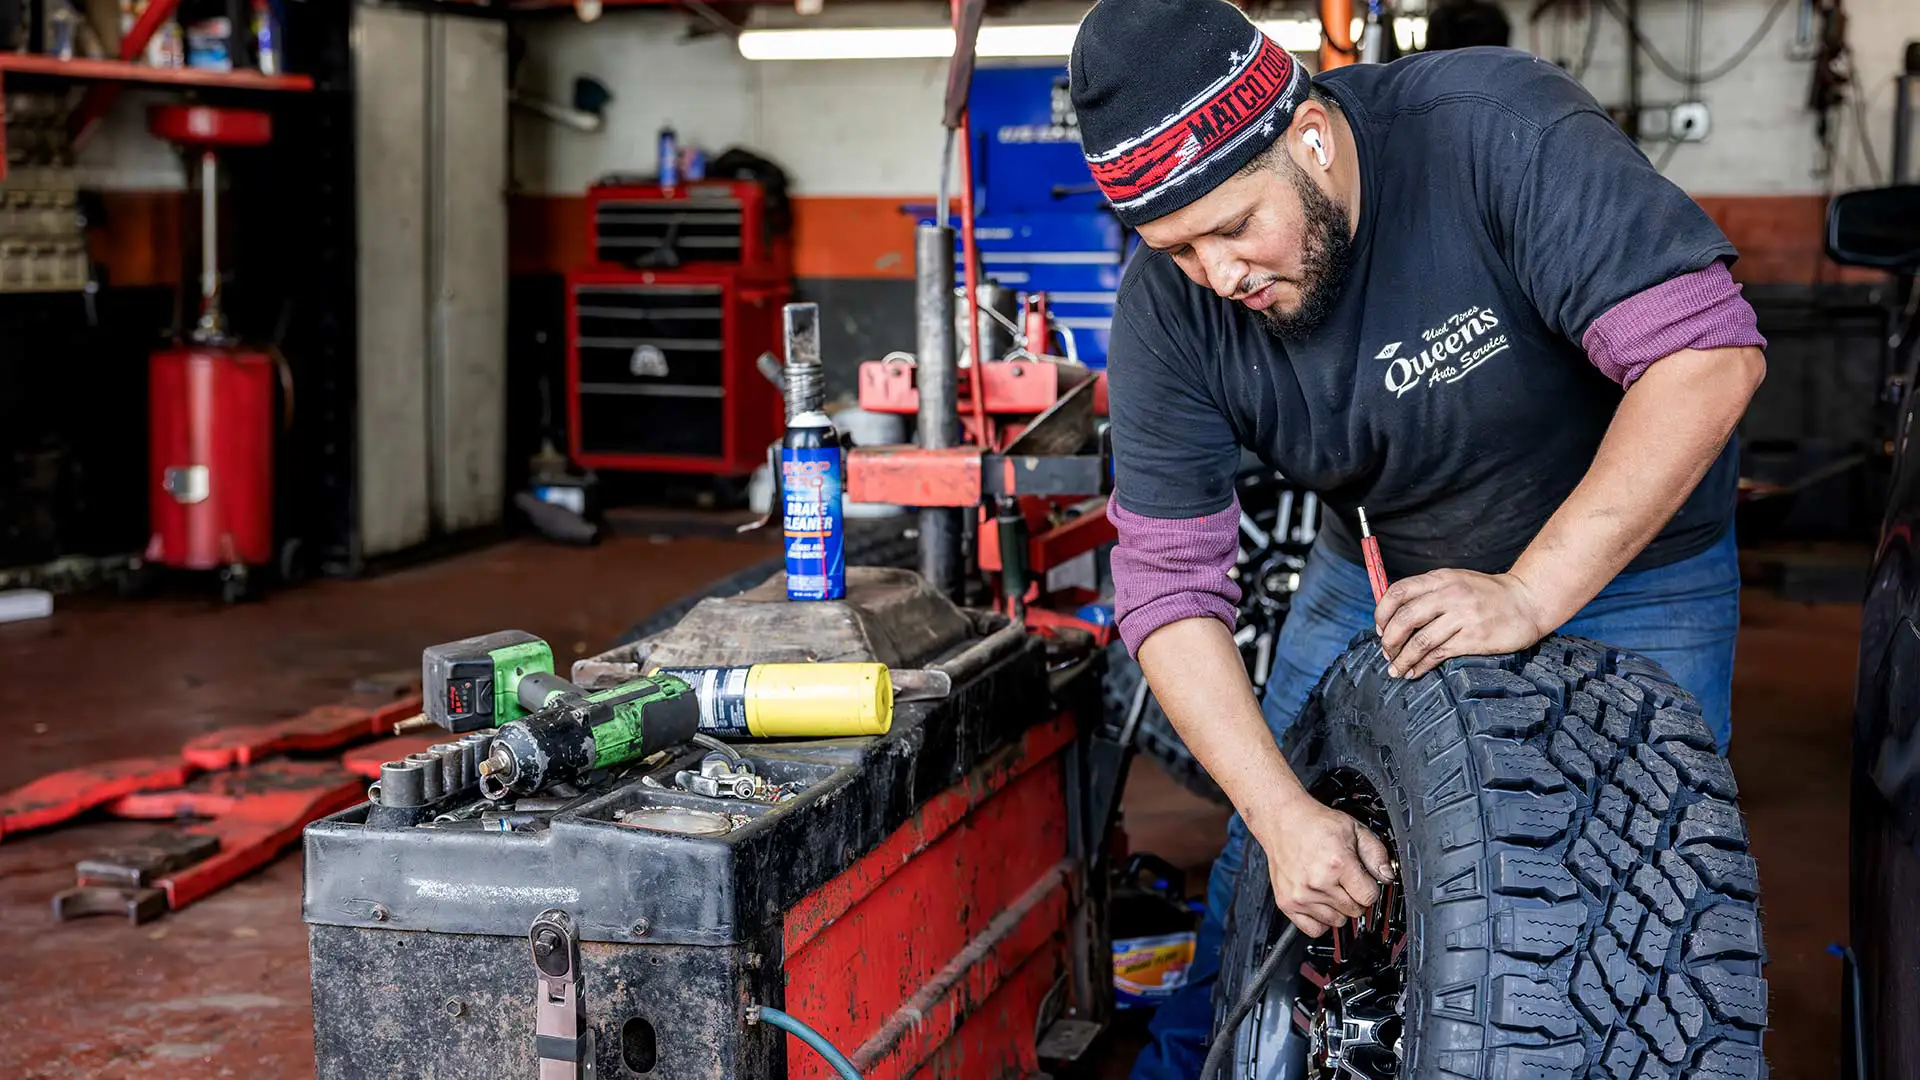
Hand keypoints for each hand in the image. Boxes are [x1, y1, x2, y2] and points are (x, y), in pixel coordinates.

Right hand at [1251, 795, 1394, 937]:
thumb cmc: (1316, 825)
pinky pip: (1314, 929)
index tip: (1362, 880)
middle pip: (1355, 911)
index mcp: (1338, 864)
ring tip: (1329, 886)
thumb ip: (1376, 853)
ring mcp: (1301, 895)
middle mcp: (1319, 882)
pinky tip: (1319, 901)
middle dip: (1355, 897)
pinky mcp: (1287, 903)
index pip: (1370, 897)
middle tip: (1344, 879)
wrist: (1283, 820)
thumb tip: (1387, 876)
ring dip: (1338, 908)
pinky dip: (1320, 920)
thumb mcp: (1354, 829)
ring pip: (1337, 922)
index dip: (1370, 888)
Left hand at [1374, 569, 1550, 679]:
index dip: (1382, 613)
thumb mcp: (1456, 582)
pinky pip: (1438, 654)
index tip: (1380, 629)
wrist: (1527, 602)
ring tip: (1396, 670)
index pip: (1398, 592)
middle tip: (1386, 653)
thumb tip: (1394, 616)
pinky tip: (1414, 672)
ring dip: (1402, 659)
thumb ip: (1428, 593)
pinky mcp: (1473, 638)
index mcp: (1440, 579)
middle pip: (1404, 619)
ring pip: (1419, 641)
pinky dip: (1421, 666)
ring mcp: (1462, 616)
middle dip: (1389, 641)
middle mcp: (1449, 595)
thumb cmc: (1488, 595)